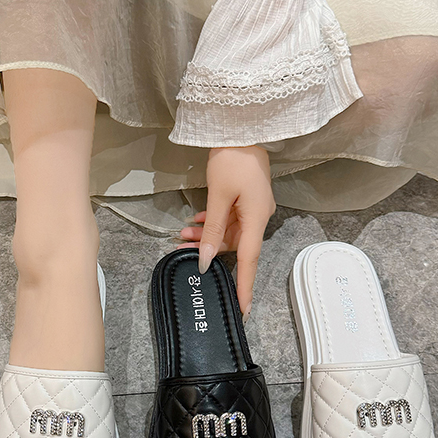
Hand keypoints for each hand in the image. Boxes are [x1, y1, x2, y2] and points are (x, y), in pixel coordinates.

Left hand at [177, 146, 274, 315]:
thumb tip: (207, 259)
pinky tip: (194, 220)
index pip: (250, 261)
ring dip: (205, 234)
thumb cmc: (231, 159)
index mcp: (257, 218)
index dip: (244, 286)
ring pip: (228, 232)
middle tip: (179, 250)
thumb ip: (213, 230)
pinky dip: (211, 221)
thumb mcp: (218, 196)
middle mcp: (259, 216)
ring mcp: (253, 207)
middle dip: (207, 250)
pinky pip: (228, 219)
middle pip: (235, 246)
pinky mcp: (245, 198)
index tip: (242, 311)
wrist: (240, 126)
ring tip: (180, 232)